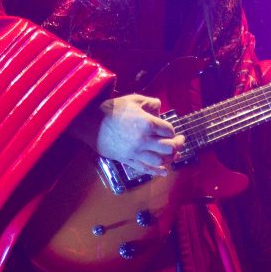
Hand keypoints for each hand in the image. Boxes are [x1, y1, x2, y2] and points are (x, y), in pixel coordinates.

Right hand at [70, 94, 185, 176]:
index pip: (168, 130)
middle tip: (179, 142)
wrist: (91, 123)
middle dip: (176, 145)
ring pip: (159, 160)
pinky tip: (164, 171)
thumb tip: (159, 107)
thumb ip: (150, 102)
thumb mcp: (133, 100)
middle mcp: (144, 139)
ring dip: (168, 158)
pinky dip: (156, 171)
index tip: (168, 129)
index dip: (171, 130)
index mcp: (147, 123)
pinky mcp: (127, 159)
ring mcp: (135, 151)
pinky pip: (145, 168)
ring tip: (172, 154)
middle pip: (168, 147)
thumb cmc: (112, 109)